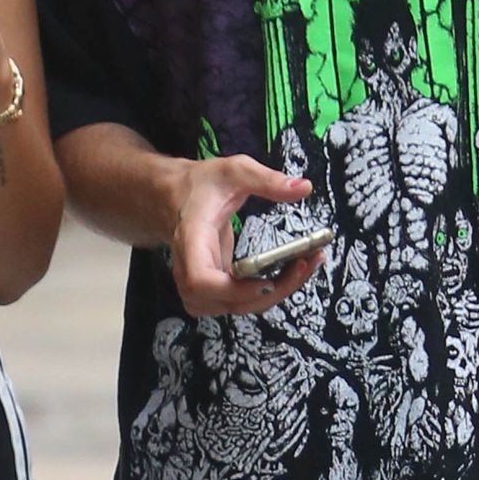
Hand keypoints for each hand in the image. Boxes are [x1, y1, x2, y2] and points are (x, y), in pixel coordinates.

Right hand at [169, 155, 325, 317]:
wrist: (173, 198)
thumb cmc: (200, 186)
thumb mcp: (233, 171)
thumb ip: (267, 180)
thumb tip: (303, 188)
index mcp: (192, 240)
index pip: (200, 280)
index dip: (234, 290)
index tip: (267, 282)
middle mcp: (191, 268)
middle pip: (224, 302)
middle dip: (271, 293)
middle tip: (305, 265)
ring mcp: (200, 282)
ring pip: (234, 308)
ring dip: (273, 296)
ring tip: (303, 268)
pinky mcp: (213, 286)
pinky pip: (238, 301)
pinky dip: (266, 294)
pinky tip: (288, 273)